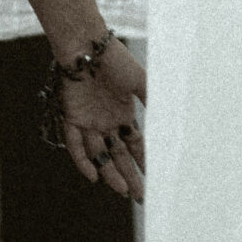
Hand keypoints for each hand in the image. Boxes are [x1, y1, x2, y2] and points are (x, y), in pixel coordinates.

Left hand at [57, 37, 146, 202]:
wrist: (86, 44)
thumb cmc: (114, 59)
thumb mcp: (141, 82)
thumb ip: (153, 103)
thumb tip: (171, 126)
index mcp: (123, 113)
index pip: (135, 145)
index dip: (144, 162)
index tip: (155, 179)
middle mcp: (106, 121)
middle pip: (118, 156)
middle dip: (129, 176)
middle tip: (140, 197)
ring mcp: (88, 121)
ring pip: (99, 155)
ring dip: (110, 174)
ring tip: (123, 191)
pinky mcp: (70, 117)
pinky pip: (75, 144)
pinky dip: (83, 161)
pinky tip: (94, 177)